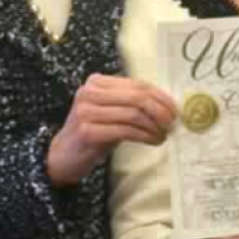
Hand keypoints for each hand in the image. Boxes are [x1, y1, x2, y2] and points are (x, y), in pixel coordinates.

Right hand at [47, 73, 177, 185]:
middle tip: (172, 124)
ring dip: (154, 126)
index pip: (137, 84)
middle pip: (137, 97)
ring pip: (133, 114)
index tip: (175, 110)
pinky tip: (153, 141)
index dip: (160, 96)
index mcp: (97, 82)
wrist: (63, 156)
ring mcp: (86, 111)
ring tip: (163, 135)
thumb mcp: (112, 112)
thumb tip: (167, 106)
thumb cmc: (93, 132)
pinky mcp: (87, 131)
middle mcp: (90, 92)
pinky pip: (126, 130)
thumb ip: (132, 103)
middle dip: (160, 111)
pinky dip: (145, 136)